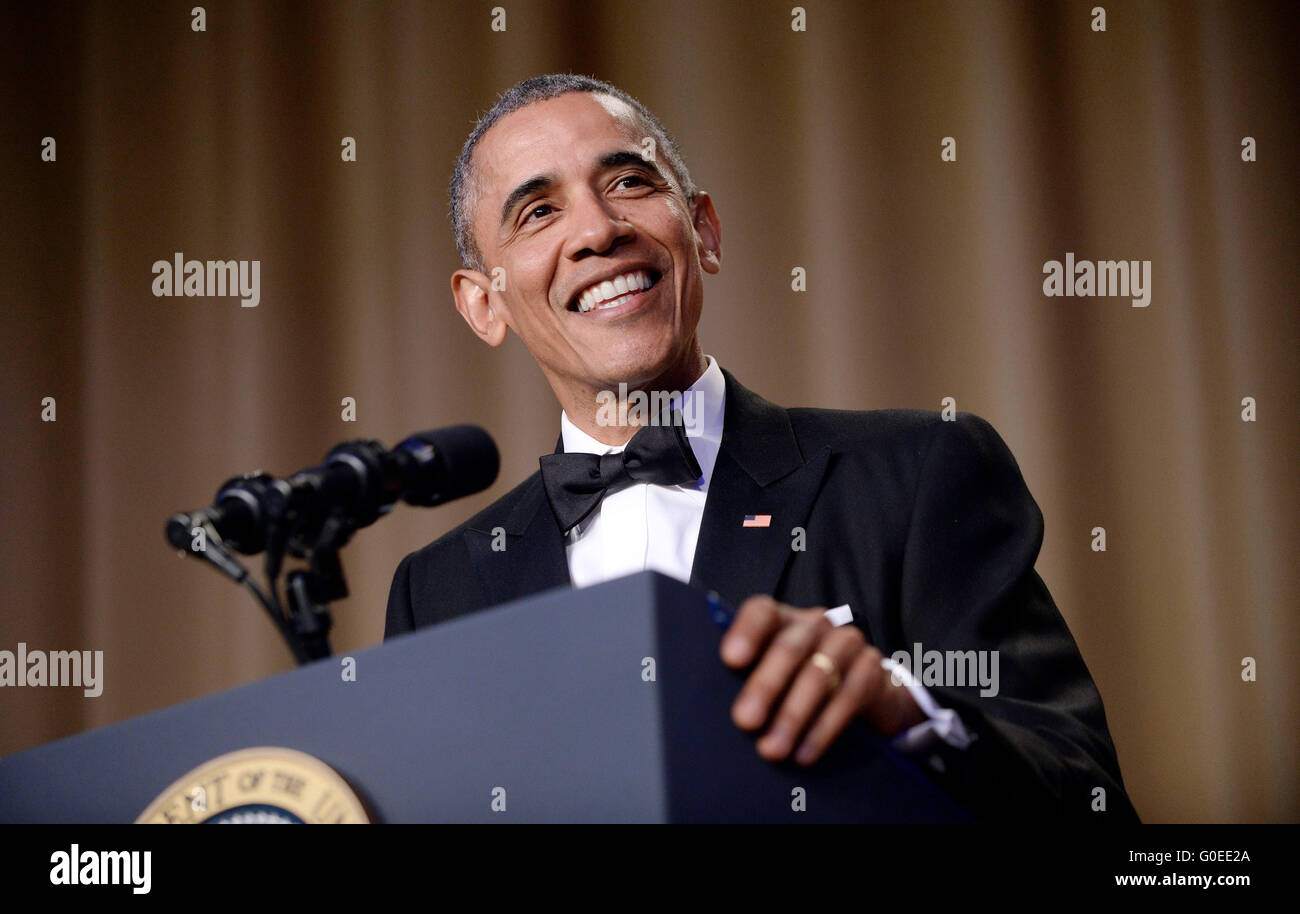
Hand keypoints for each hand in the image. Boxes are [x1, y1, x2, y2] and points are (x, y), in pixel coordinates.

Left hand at [720, 595, 925, 765]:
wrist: (869, 692)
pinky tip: (805, 753)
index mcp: (784, 620)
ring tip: (771, 749)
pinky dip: (823, 729)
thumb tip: (711, 710)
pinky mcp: (872, 668)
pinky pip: (847, 698)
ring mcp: (847, 643)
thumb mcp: (777, 675)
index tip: (730, 659)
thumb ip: (749, 678)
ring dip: (792, 716)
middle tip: (745, 721)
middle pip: (789, 648)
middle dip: (765, 686)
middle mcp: (816, 624)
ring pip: (817, 675)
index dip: (746, 632)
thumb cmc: (802, 683)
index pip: (762, 612)